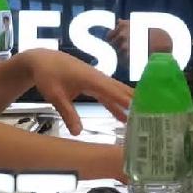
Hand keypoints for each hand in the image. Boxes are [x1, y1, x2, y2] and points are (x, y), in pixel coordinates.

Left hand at [11, 48, 134, 131]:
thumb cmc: (47, 75)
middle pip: (120, 90)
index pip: (113, 91)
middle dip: (135, 101)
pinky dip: (116, 104)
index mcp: (91, 78)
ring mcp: (96, 80)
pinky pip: (108, 95)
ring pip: (116, 93)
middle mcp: (98, 78)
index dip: (126, 101)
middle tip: (151, 113)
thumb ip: (68, 113)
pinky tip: (122, 117)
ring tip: (141, 117)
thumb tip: (78, 133)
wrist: (41, 59)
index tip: (140, 110)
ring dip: (128, 104)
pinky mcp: (93, 84)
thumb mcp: (55, 96)